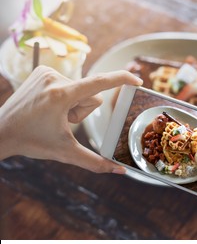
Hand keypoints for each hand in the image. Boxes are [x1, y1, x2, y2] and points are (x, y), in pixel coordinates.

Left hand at [0, 65, 142, 173]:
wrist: (1, 131)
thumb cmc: (32, 142)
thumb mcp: (66, 153)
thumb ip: (95, 163)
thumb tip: (119, 172)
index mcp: (61, 95)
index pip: (100, 82)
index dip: (122, 79)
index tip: (137, 80)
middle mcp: (55, 79)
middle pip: (91, 95)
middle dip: (84, 110)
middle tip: (62, 121)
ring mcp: (47, 73)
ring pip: (81, 89)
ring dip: (74, 104)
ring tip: (54, 114)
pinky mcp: (42, 71)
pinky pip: (69, 83)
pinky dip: (66, 96)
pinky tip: (49, 105)